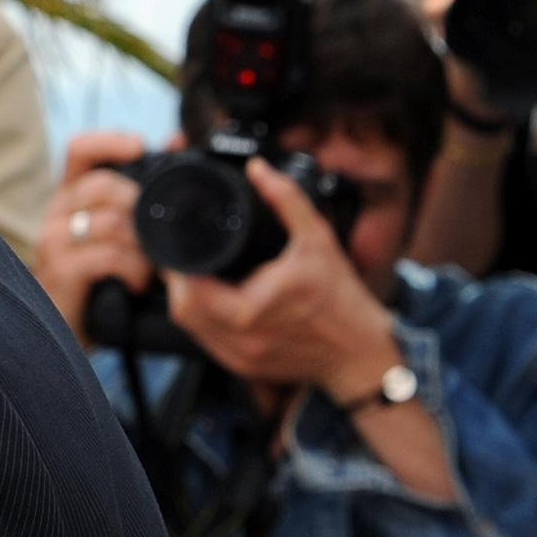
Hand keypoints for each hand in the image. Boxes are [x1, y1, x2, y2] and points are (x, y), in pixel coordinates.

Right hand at [38, 129, 156, 336]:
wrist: (72, 332)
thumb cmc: (99, 281)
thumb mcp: (121, 232)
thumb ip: (140, 193)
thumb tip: (177, 142)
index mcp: (72, 199)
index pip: (80, 151)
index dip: (110, 141)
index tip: (141, 146)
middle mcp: (57, 215)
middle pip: (101, 184)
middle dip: (139, 205)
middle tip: (159, 231)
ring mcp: (55, 243)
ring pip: (109, 221)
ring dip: (142, 244)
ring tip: (151, 266)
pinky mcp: (61, 272)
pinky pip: (106, 256)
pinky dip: (132, 268)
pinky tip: (137, 282)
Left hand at [162, 160, 402, 397]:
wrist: (359, 350)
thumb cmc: (340, 298)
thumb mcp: (317, 238)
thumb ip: (285, 199)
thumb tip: (258, 169)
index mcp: (251, 308)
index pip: (190, 289)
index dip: (177, 266)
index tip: (181, 244)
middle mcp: (240, 338)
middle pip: (182, 310)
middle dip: (179, 281)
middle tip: (186, 257)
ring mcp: (240, 358)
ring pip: (190, 329)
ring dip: (188, 302)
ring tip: (198, 275)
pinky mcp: (243, 367)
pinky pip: (207, 343)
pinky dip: (204, 320)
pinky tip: (214, 301)